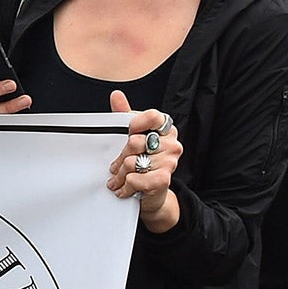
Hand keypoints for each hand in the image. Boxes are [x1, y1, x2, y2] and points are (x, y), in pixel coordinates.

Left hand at [107, 92, 181, 226]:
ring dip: (119, 174)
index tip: (128, 134)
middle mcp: (172, 144)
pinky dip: (125, 186)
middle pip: (134, 142)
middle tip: (116, 166)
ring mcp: (170, 162)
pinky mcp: (163, 180)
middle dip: (119, 156)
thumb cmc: (142, 161)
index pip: (152, 116)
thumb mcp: (131, 136)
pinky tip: (125, 188)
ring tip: (119, 178)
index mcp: (165, 129)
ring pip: (131, 162)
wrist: (151, 192)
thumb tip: (116, 95)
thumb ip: (123, 115)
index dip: (135, 124)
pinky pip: (135, 179)